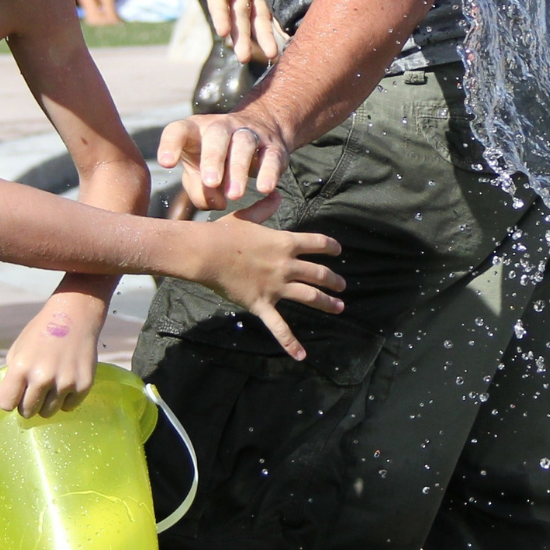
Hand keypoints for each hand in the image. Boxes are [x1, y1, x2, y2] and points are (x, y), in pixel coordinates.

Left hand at [0, 277, 112, 417]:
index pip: (6, 404)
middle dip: (28, 404)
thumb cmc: (42, 332)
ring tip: (51, 386)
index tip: (15, 394)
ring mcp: (65, 382)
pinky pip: (68, 407)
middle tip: (34, 391)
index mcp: (21, 367)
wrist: (75, 316)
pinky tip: (66, 382)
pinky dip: (66, 399)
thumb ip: (13, 375)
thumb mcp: (19, 349)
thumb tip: (12, 399)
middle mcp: (43, 377)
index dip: (9, 400)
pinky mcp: (84, 385)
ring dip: (47, 403)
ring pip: (48, 413)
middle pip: (27, 412)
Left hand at [159, 109, 294, 209]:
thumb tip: (217, 202)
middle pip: (217, 135)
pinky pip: (271, 157)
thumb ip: (198, 189)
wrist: (259, 130)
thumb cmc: (215, 159)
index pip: (179, 130)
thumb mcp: (198, 171)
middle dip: (213, 158)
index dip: (171, 144)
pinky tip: (264, 189)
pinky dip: (268, 172)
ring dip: (238, 169)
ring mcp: (249, 133)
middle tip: (210, 182)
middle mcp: (221, 127)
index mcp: (195, 130)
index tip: (166, 163)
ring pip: (244, 144)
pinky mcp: (273, 147)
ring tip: (234, 196)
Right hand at [192, 193, 345, 359]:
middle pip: (319, 273)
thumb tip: (277, 194)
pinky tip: (302, 355)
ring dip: (327, 302)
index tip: (338, 251)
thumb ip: (265, 208)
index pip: (317, 243)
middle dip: (333, 279)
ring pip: (310, 296)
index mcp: (285, 243)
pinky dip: (290, 342)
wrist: (206, 253)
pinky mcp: (262, 304)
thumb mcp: (247, 216)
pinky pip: (279, 326)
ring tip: (339, 307)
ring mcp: (276, 286)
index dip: (331, 247)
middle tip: (342, 285)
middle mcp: (286, 265)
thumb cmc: (223, 233)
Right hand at [206, 0, 278, 63]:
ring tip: (271, 54)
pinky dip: (276, 25)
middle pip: (235, 11)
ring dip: (259, 36)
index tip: (223, 33)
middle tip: (244, 57)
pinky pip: (271, 10)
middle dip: (240, 35)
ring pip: (254, 15)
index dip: (218, 14)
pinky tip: (284, 39)